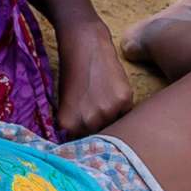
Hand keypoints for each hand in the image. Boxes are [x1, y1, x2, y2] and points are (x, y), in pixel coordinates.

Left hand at [56, 22, 137, 140]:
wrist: (84, 45)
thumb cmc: (71, 73)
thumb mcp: (64, 103)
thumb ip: (73, 125)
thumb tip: (86, 144)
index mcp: (68, 125)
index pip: (81, 145)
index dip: (85, 137)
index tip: (87, 130)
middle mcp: (88, 122)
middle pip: (99, 137)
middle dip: (99, 127)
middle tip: (96, 108)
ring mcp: (107, 112)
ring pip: (115, 124)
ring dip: (112, 116)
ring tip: (103, 96)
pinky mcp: (124, 100)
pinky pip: (127, 112)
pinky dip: (122, 105)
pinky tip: (112, 89)